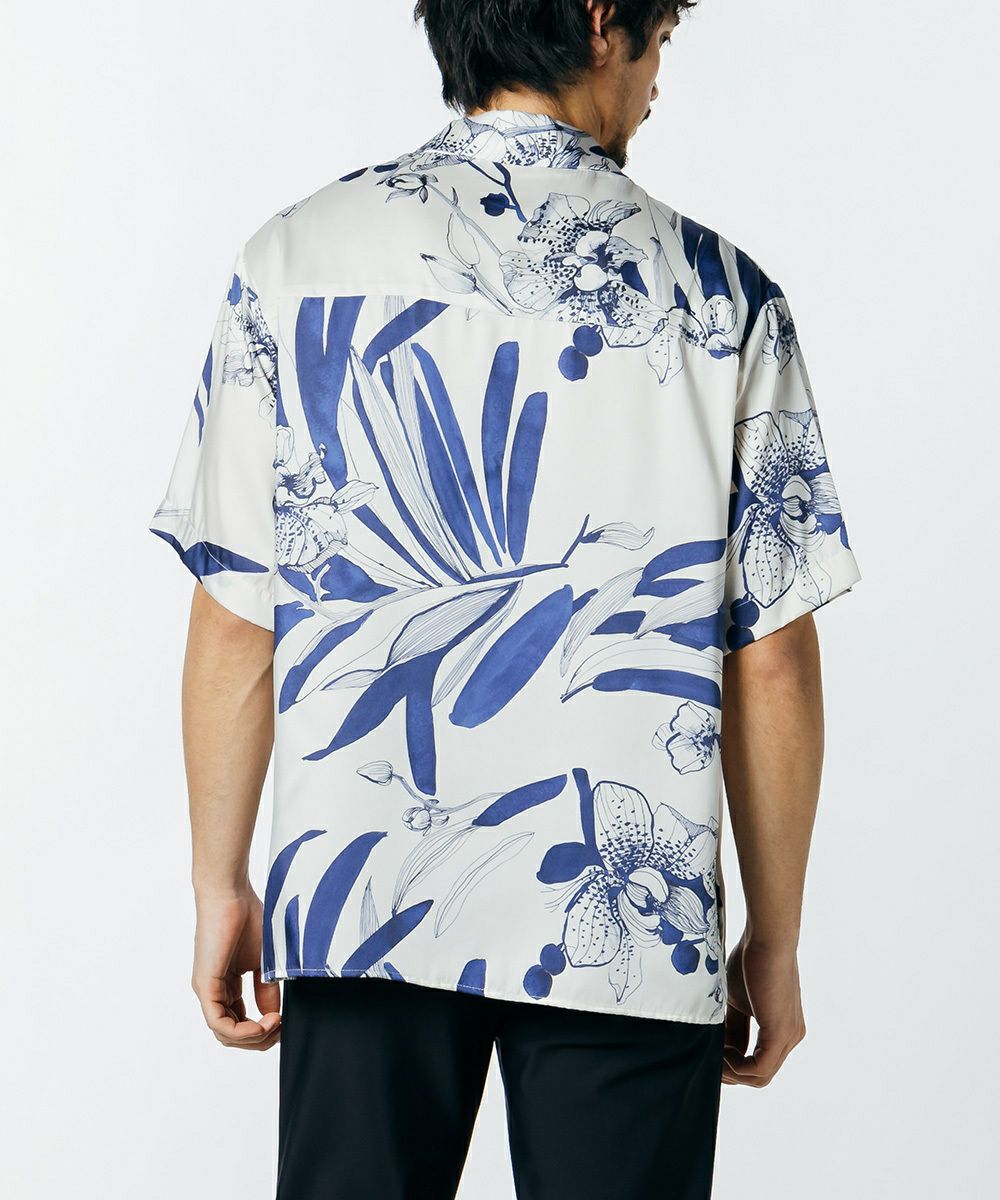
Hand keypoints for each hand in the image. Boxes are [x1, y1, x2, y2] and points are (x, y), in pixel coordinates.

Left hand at [192, 888, 280, 1050]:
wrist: (231, 893)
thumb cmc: (248, 916)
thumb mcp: (265, 960)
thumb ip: (268, 988)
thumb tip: (275, 1015)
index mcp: (226, 984)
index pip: (240, 1022)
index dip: (264, 1030)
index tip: (285, 1022)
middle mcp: (213, 991)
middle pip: (232, 1034)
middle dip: (260, 1040)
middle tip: (282, 1030)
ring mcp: (207, 989)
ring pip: (224, 1034)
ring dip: (253, 1037)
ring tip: (275, 1025)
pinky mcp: (205, 985)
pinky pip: (219, 1023)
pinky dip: (243, 1031)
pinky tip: (264, 1024)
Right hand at [722, 934, 805, 1086]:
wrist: (767, 939)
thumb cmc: (751, 960)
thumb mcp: (737, 1000)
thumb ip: (733, 1025)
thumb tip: (720, 1046)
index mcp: (782, 1028)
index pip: (757, 1061)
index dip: (732, 1064)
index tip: (710, 1056)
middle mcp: (790, 1037)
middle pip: (760, 1074)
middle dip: (731, 1072)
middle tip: (708, 1063)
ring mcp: (788, 1037)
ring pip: (760, 1076)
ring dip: (732, 1072)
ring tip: (711, 1058)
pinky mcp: (780, 1034)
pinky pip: (759, 1068)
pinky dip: (737, 1067)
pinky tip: (720, 1053)